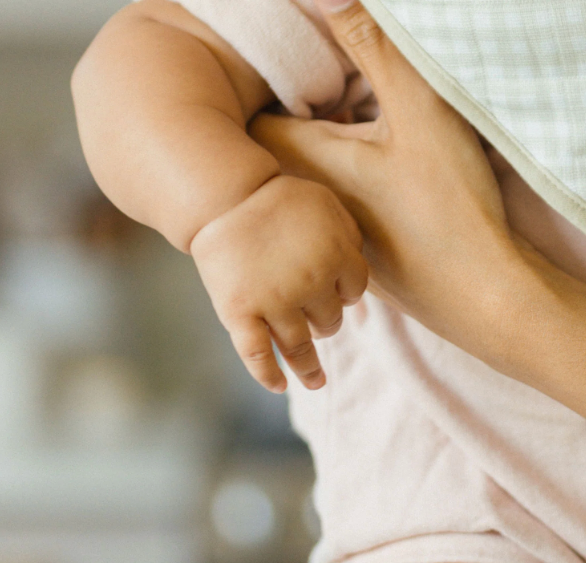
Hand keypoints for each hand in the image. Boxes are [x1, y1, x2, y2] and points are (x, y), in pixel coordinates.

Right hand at [190, 173, 367, 392]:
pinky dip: (269, 375)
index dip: (348, 294)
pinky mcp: (240, 314)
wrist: (227, 198)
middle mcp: (311, 284)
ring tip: (316, 381)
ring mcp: (274, 303)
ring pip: (300, 346)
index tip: (339, 295)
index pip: (355, 291)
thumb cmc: (281, 199)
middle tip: (318, 321)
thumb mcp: (329, 206)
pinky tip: (280, 386)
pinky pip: (258, 356)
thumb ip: (350, 237)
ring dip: (309, 366)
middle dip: (327, 322)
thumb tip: (358, 273)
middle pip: (330, 320)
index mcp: (337, 256)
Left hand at [249, 0, 518, 342]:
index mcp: (297, 158)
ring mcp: (324, 227)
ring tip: (355, 99)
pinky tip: (386, 157)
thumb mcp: (417, 108)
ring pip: (302, 162)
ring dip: (319, 133)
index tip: (288, 36)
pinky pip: (330, 190)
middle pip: (271, 131)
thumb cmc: (451, 209)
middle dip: (289, 95)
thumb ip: (369, 37)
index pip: (248, 98)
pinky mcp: (355, 245)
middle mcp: (297, 196)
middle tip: (320, 58)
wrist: (491, 300)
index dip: (262, 65)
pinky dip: (344, 166)